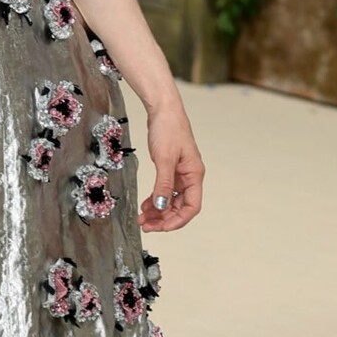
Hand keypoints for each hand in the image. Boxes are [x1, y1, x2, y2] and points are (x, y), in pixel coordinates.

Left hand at [138, 99, 204, 231]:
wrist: (163, 109)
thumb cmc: (168, 129)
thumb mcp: (164, 159)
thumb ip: (163, 185)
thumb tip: (162, 207)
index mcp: (194, 175)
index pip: (191, 207)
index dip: (177, 220)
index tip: (160, 227)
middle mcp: (190, 177)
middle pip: (180, 207)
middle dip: (164, 218)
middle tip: (145, 225)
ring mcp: (180, 173)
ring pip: (172, 201)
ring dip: (158, 211)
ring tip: (142, 218)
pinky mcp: (171, 169)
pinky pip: (165, 191)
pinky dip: (156, 199)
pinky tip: (145, 205)